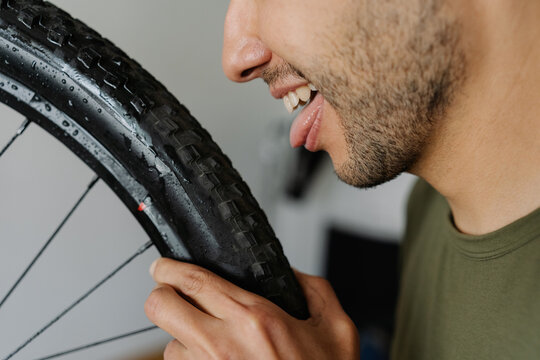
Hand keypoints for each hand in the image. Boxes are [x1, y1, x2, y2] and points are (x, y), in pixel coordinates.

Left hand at [145, 258, 358, 358]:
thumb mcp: (336, 330)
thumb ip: (314, 290)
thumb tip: (291, 275)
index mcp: (255, 320)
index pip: (194, 281)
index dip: (169, 268)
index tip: (164, 266)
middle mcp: (223, 346)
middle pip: (161, 307)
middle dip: (161, 295)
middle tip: (172, 292)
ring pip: (168, 343)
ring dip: (182, 336)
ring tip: (210, 340)